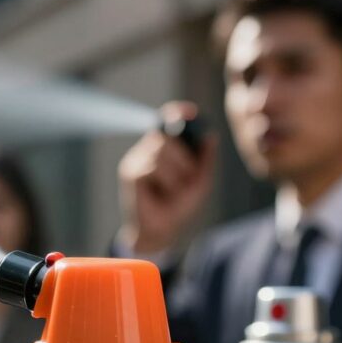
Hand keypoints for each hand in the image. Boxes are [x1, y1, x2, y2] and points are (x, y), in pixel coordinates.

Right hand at [118, 102, 216, 253]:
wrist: (161, 230)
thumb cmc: (178, 205)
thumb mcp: (200, 180)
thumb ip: (205, 159)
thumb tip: (211, 136)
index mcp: (163, 149)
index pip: (166, 121)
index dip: (176, 113)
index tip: (190, 112)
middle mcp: (147, 150)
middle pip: (164, 135)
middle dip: (183, 156)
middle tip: (188, 175)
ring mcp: (136, 160)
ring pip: (161, 152)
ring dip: (177, 172)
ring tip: (175, 190)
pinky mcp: (130, 173)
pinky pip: (152, 167)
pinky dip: (166, 181)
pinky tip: (163, 194)